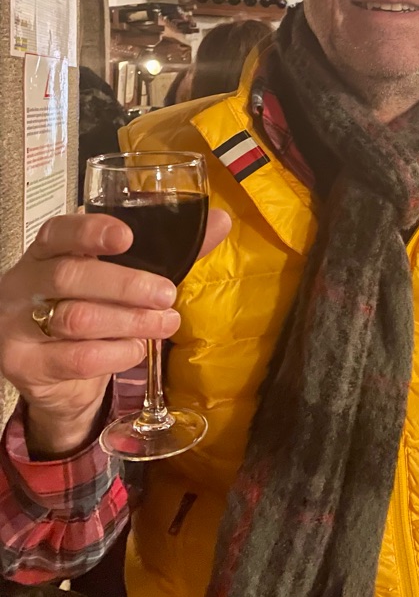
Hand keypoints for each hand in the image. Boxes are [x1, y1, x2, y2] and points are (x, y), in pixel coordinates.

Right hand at [0, 208, 230, 455]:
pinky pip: (75, 358)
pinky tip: (138, 348)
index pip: (60, 231)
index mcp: (50, 250)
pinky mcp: (24, 363)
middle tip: (167, 295)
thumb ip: (171, 251)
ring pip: (75, 319)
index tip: (127, 237)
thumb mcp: (127, 276)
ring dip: (129, 322)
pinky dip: (116, 353)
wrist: (56, 376)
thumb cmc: (95, 308)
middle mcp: (26, 281)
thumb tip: (220, 221)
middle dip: (127, 285)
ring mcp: (17, 323)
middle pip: (70, 276)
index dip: (91, 231)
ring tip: (165, 323)